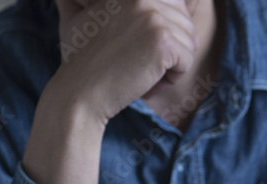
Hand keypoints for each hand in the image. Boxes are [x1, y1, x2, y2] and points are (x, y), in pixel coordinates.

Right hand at [54, 0, 198, 123]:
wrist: (78, 91)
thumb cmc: (80, 61)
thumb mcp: (84, 15)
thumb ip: (98, 2)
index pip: (175, 5)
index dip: (163, 32)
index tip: (138, 49)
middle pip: (185, 23)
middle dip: (170, 49)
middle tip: (139, 65)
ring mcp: (154, 18)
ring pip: (189, 43)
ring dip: (171, 65)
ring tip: (141, 74)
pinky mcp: (164, 43)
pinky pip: (188, 61)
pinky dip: (172, 79)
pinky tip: (147, 84)